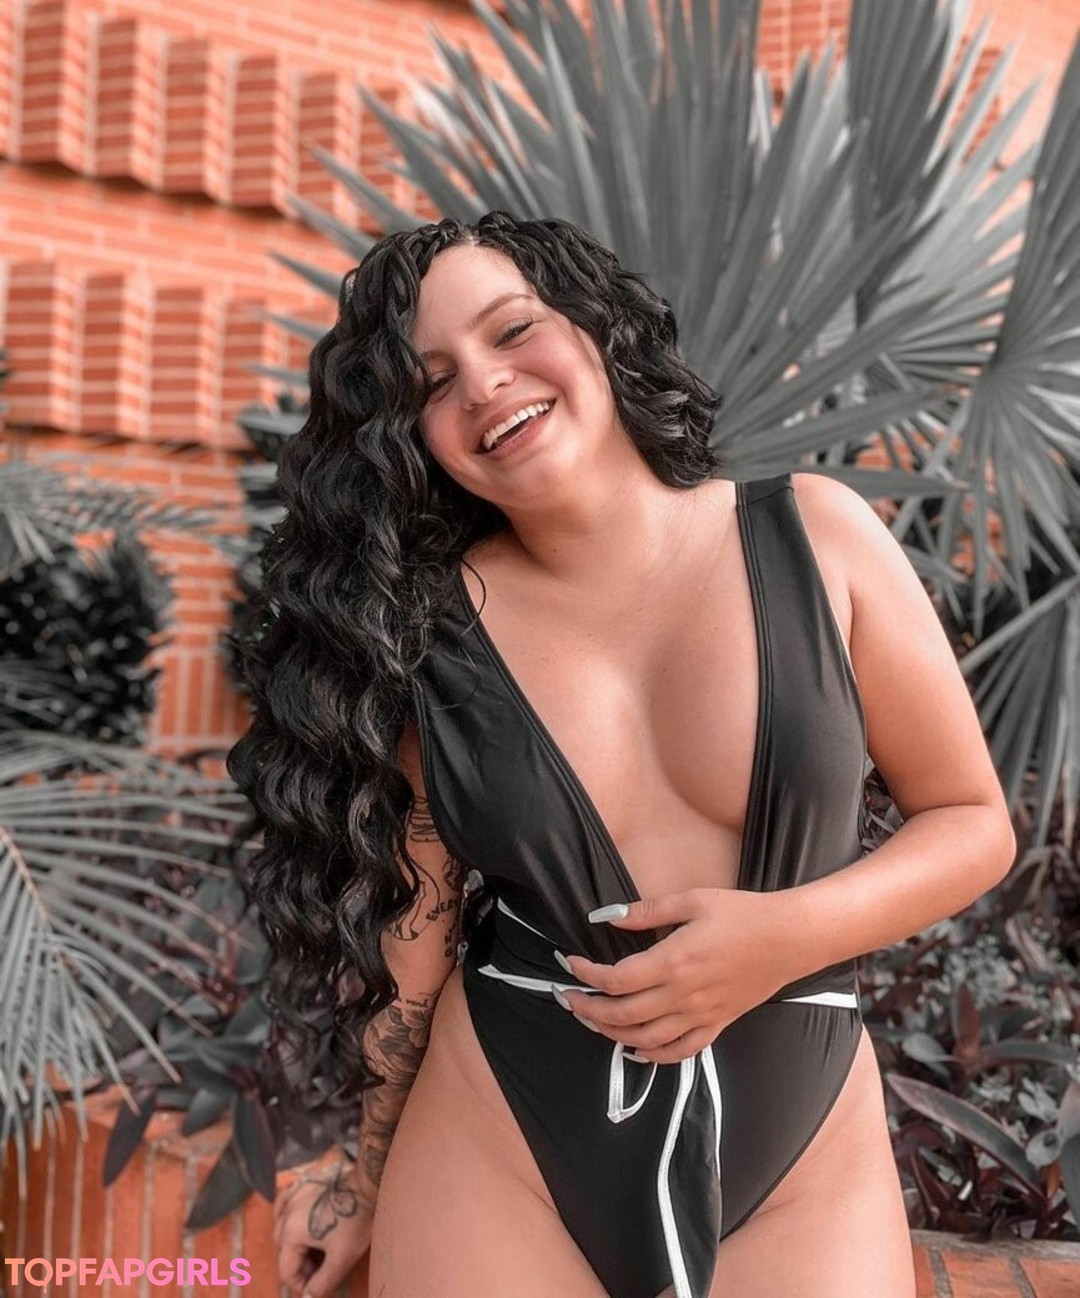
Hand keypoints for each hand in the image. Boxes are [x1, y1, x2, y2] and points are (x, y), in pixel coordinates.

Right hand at [274, 1152, 374, 1297]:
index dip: (302, 1284)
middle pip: (283, 1250)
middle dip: (299, 1265)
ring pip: (282, 1227)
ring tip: (316, 1249)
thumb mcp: (342, 1259)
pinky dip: (289, 1216)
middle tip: (321, 1269)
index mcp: (291, 1232)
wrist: (369, 1182)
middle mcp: (286, 1212)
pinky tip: (300, 1220)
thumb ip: (322, 1284)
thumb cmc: (357, 1219)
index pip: (286, 1270)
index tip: (319, 1286)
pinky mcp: (302, 1183)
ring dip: (294, 1243)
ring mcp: (293, 1195)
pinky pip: (286, 1203)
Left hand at [559, 887, 792, 1063]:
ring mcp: (701, 1015)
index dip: (586, 974)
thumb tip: (606, 916)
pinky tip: (635, 1049)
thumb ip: (646, 911)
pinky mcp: (718, 1024)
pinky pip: (681, 1051)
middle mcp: (683, 995)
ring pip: (645, 1039)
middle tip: (567, 998)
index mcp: (673, 962)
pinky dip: (653, 1056)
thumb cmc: (742, 913)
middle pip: (622, 1015)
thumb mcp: (691, 900)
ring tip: (591, 1020)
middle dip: (587, 1010)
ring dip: (611, 1034)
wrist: (790, 937)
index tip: (569, 963)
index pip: (615, 979)